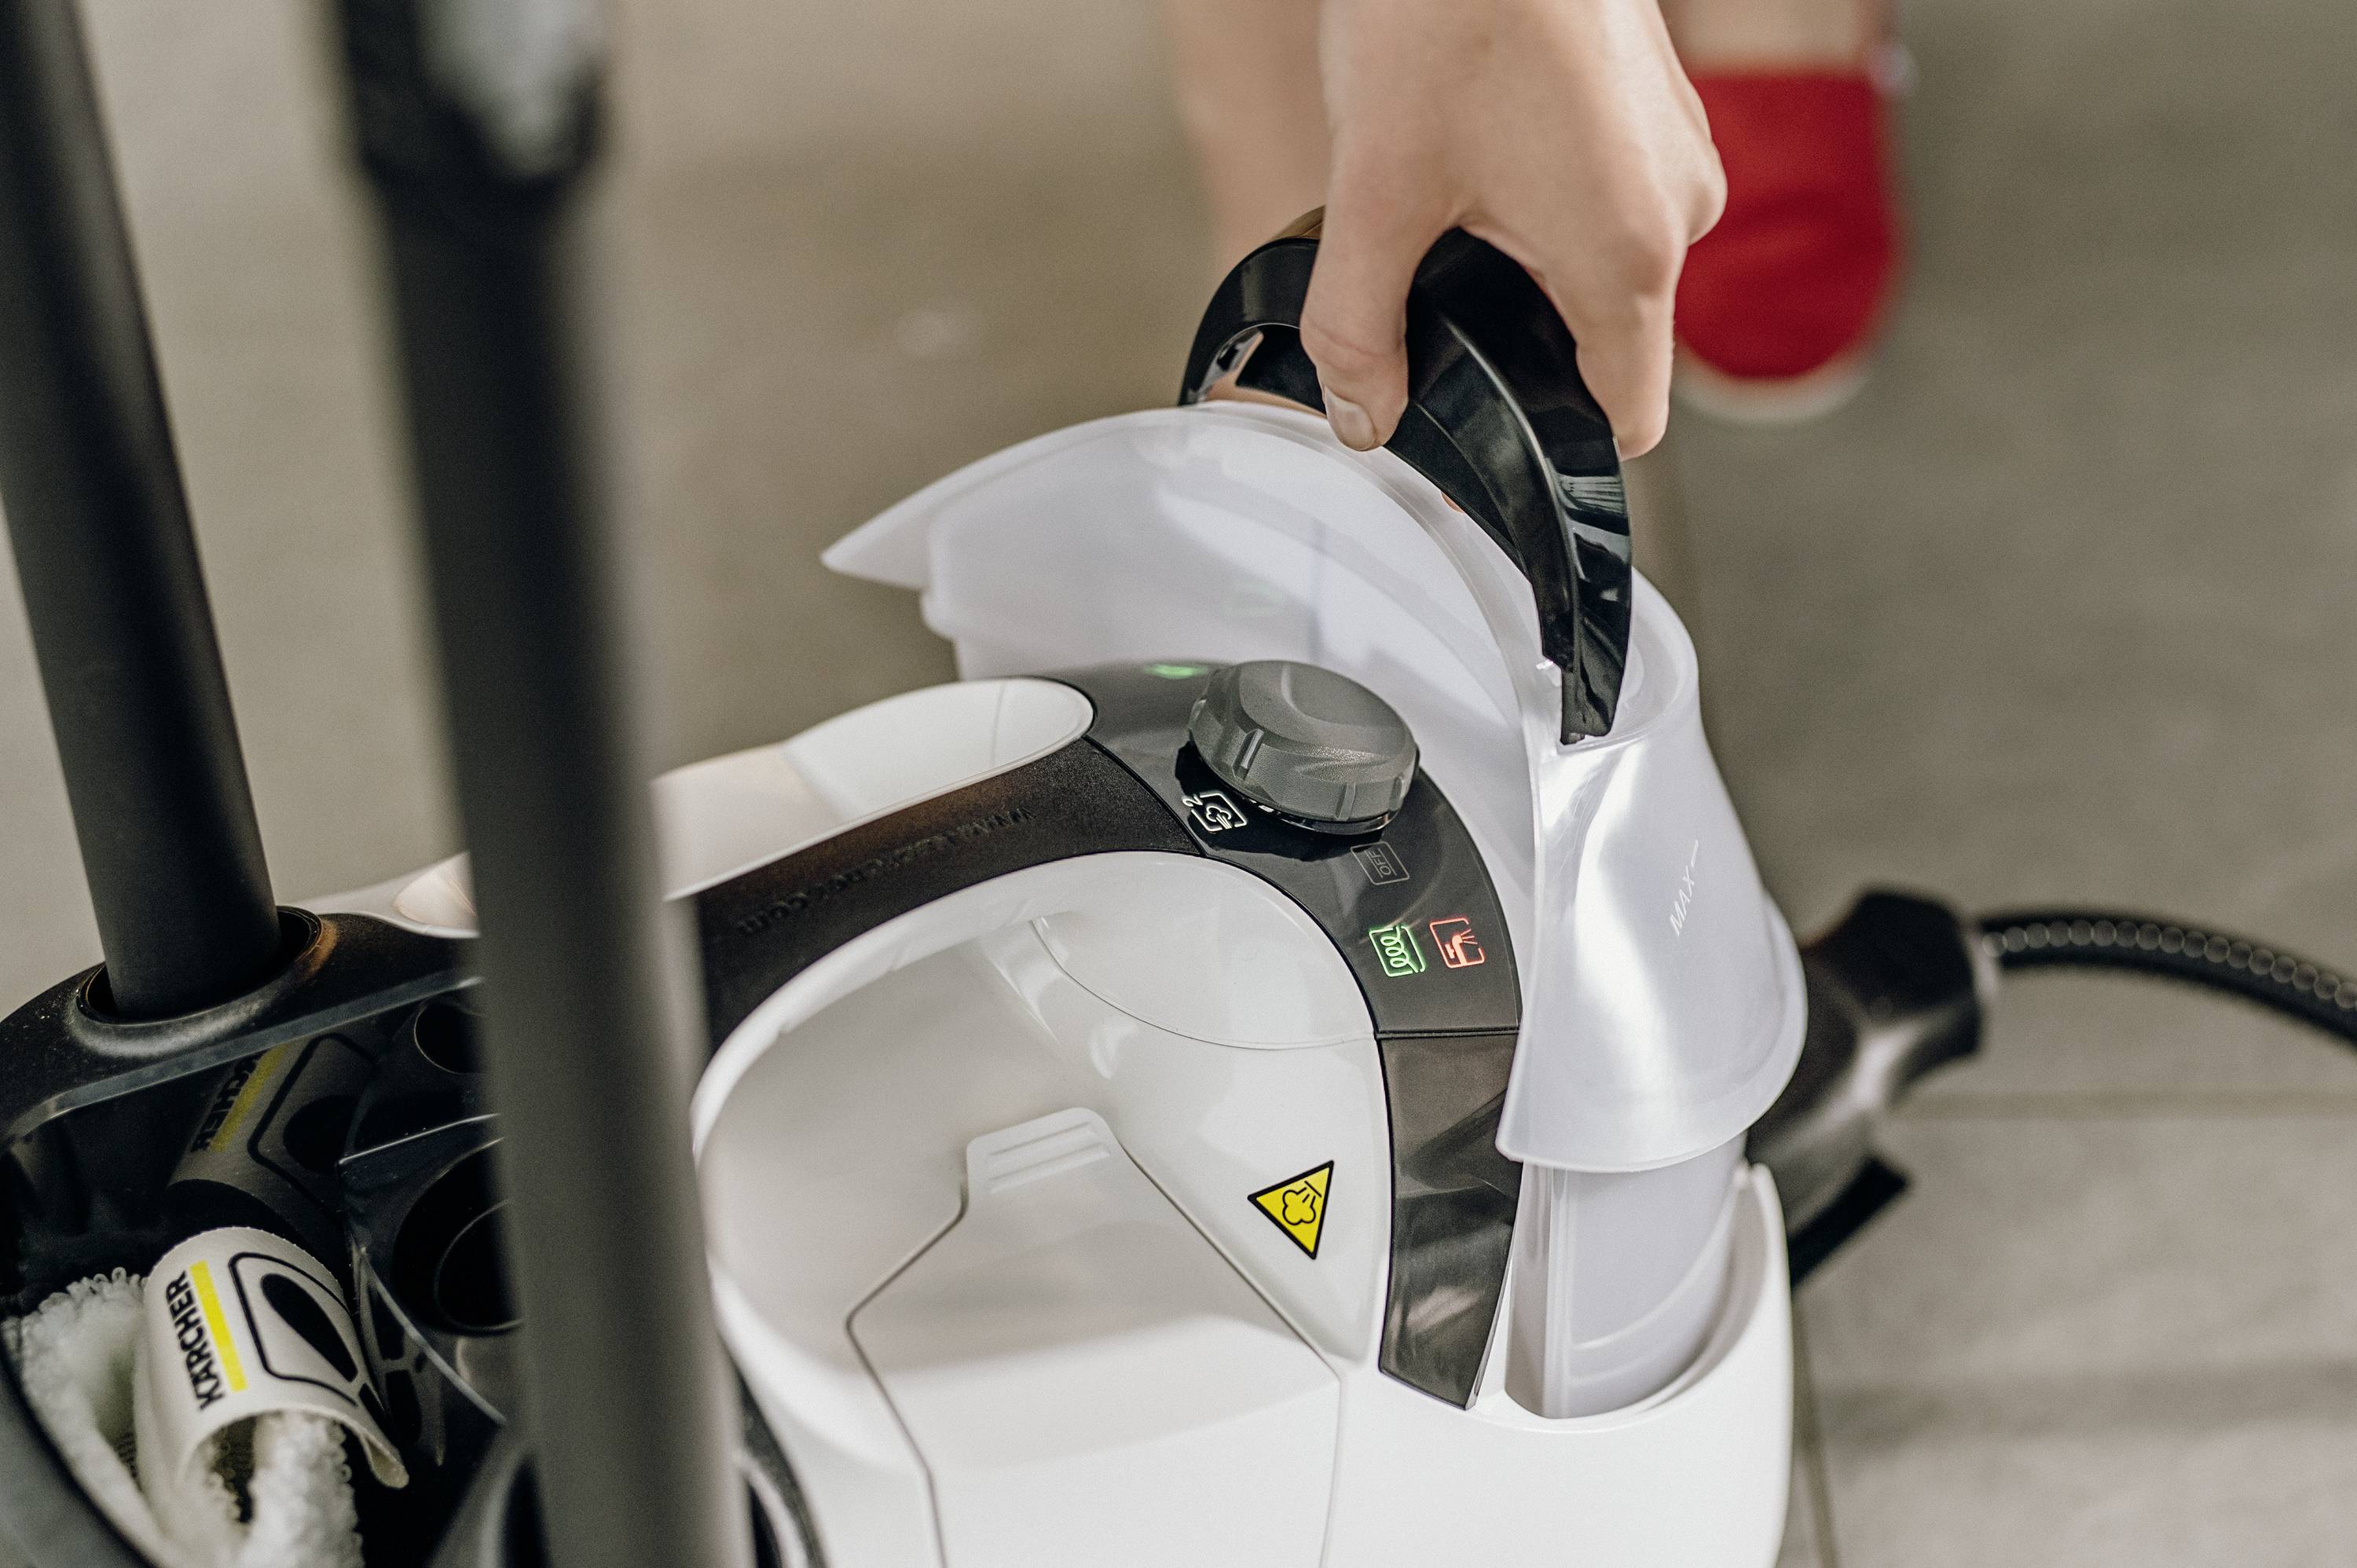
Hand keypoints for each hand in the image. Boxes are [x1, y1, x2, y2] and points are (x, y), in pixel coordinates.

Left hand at [1303, 0, 1723, 456]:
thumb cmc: (1443, 12)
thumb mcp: (1374, 191)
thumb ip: (1360, 326)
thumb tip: (1361, 416)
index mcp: (1626, 255)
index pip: (1624, 419)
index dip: (1548, 438)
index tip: (1482, 418)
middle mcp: (1679, 210)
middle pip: (1606, 341)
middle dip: (1517, 332)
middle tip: (1432, 273)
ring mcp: (1679, 151)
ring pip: (1604, 264)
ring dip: (1529, 258)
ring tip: (1450, 194)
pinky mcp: (1662, 107)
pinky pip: (1612, 196)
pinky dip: (1550, 199)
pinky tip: (1481, 150)